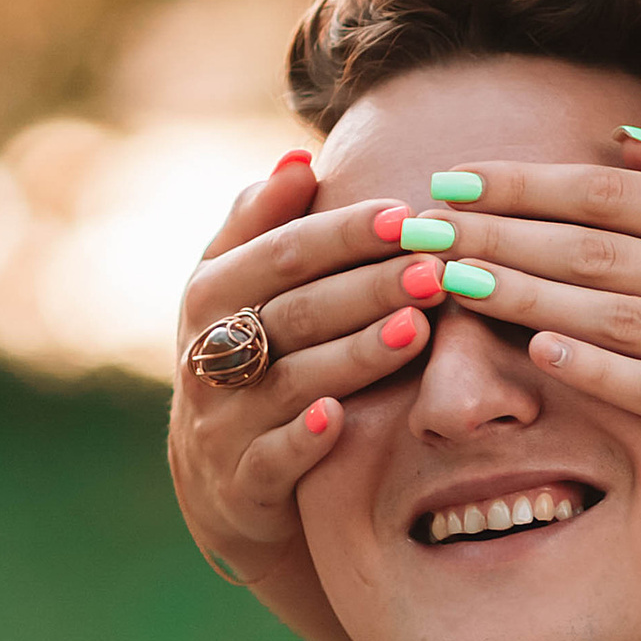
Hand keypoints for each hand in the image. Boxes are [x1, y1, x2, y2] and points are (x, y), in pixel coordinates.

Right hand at [168, 154, 433, 584]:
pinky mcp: (241, 482)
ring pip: (288, 381)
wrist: (218, 475)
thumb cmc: (251, 356)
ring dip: (354, 353)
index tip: (406, 213)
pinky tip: (343, 415)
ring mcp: (222, 420)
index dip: (342, 232)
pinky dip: (303, 438)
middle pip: (292, 312)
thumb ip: (265, 224)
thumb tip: (300, 158)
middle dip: (365, 287)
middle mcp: (207, 352)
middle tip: (433, 268)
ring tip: (417, 327)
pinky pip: (271, 459)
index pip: (279, 252)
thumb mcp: (240, 288)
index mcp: (211, 292)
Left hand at [383, 133, 640, 502]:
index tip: (455, 180)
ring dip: (521, 297)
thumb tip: (614, 140)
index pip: (612, 194)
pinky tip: (531, 349)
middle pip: (597, 251)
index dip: (526, 186)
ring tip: (449, 282)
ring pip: (611, 316)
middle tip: (423, 230)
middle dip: (498, 237)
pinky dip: (591, 367)